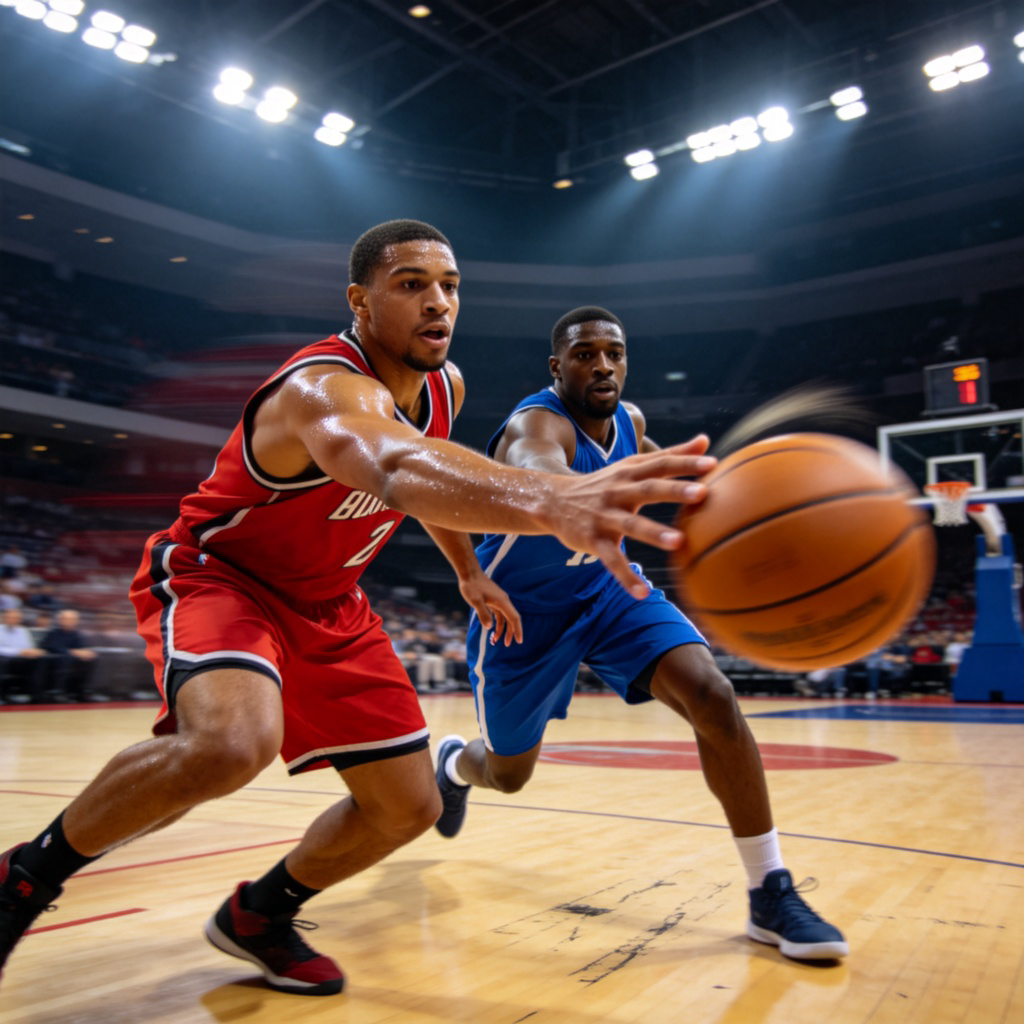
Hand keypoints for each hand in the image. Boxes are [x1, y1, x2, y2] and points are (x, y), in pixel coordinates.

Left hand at [458, 574, 522, 646]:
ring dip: (502, 629)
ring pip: (504, 617)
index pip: (514, 618)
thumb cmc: (471, 586)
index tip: (519, 641)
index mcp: (502, 602)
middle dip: (510, 632)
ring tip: (495, 640)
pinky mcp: (493, 600)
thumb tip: (489, 627)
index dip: (518, 630)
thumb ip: (483, 613)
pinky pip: (499, 614)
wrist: (469, 573)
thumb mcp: (475, 601)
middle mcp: (503, 601)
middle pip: (511, 619)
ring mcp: (499, 600)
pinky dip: (496, 623)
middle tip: (506, 645)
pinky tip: (491, 629)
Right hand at [540, 435, 713, 598]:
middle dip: (674, 491)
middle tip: (701, 494)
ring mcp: (605, 516)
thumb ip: (669, 454)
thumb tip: (705, 441)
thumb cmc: (604, 484)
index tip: (713, 464)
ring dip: (654, 533)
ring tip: (678, 543)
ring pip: (631, 525)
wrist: (554, 501)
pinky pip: (611, 560)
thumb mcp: (632, 465)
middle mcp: (618, 491)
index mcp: (630, 472)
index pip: (661, 464)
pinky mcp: (593, 540)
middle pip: (648, 489)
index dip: (685, 464)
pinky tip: (642, 593)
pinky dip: (625, 577)